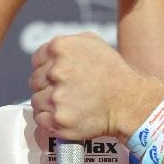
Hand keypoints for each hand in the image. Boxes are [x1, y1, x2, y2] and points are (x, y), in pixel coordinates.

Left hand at [29, 32, 163, 140]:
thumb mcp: (92, 43)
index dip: (46, 69)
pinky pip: (40, 119)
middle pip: (35, 81)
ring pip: (36, 100)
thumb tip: (50, 51)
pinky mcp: (58, 120)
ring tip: (68, 104)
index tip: (57, 77)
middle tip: (66, 91)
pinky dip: (49, 120)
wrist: (129, 101)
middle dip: (48, 86)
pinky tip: (65, 115)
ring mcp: (56, 97)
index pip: (36, 60)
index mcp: (59, 48)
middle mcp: (55, 71)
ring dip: (48, 103)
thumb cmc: (112, 72)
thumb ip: (67, 43)